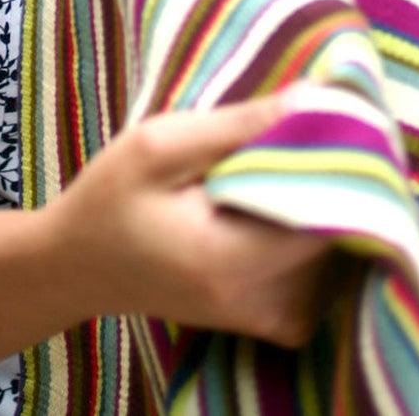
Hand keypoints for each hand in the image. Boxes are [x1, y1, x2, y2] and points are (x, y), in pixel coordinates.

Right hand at [48, 94, 343, 347]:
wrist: (76, 265)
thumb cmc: (109, 197)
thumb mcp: (159, 145)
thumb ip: (238, 127)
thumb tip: (316, 100)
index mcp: (229, 259)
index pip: (327, 214)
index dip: (342, 162)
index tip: (338, 115)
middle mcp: (257, 301)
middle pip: (337, 236)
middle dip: (337, 178)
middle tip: (324, 126)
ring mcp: (265, 317)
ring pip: (334, 256)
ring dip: (328, 203)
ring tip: (300, 158)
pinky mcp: (268, 318)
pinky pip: (319, 275)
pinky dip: (314, 236)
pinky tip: (285, 201)